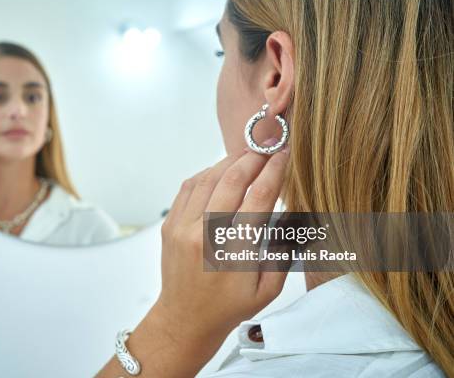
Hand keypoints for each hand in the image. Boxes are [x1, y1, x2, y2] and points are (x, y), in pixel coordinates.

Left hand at [156, 144, 290, 341]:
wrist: (185, 319)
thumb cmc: (229, 306)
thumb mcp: (269, 288)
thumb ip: (283, 250)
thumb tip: (294, 215)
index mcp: (234, 251)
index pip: (259, 197)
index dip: (275, 170)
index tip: (285, 154)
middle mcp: (205, 234)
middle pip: (232, 179)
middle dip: (254, 157)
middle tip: (268, 146)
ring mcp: (183, 228)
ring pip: (207, 178)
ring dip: (229, 160)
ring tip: (248, 152)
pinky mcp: (170, 225)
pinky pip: (189, 187)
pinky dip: (207, 172)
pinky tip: (221, 169)